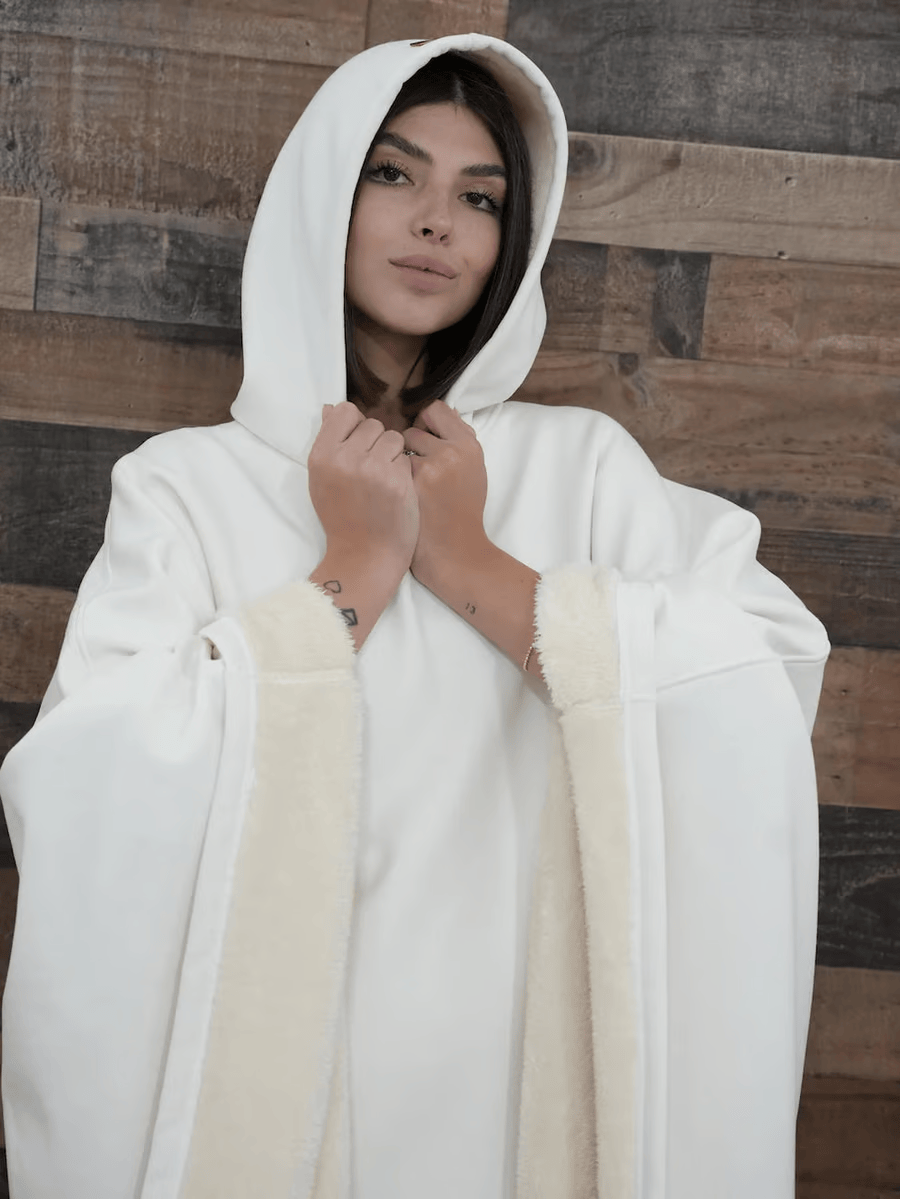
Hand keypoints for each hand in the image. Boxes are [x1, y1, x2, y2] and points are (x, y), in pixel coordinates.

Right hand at [309, 401, 418, 574]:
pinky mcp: (397, 480)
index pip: (345, 411)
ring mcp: (372, 469)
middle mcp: (345, 458)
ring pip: (393, 437)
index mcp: (321, 455)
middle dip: (376, 443)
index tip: (358, 446)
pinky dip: (403, 471)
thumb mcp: (322, 480)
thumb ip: (328, 443)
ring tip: (383, 479)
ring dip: (392, 454)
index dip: (356, 426)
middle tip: (371, 470)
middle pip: (372, 424)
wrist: (364, 555)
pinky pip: (406, 457)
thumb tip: (330, 408)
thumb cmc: (343, 518)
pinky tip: (394, 490)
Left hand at [402, 400, 490, 585]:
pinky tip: (397, 495)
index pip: (435, 410)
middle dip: (408, 448)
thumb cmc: (461, 513)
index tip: (422, 440)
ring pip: (396, 449)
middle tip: (416, 471)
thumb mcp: (472, 471)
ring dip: (396, 463)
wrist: (454, 552)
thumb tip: (439, 413)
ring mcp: (429, 468)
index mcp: (469, 445)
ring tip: (408, 485)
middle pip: (412, 430)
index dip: (424, 424)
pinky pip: (387, 468)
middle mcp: (451, 452)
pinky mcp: (409, 485)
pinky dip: (389, 479)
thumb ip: (458, 440)